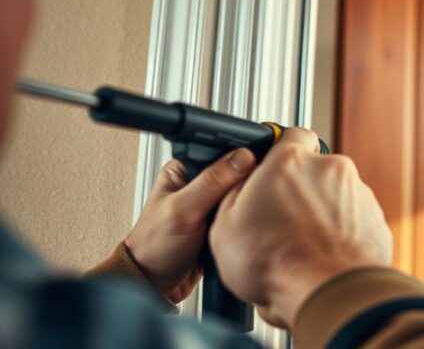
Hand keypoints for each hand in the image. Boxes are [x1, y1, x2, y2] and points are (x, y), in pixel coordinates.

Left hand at [124, 150, 255, 302]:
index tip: (254, 173)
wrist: (155, 285)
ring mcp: (211, 204)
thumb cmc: (153, 248)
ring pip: (242, 196)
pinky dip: (245, 222)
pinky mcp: (220, 222)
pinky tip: (244, 227)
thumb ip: (212, 182)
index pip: (223, 154)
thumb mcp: (182, 210)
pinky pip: (242, 215)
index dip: (242, 161)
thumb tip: (242, 157)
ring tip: (240, 218)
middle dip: (244, 188)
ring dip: (245, 207)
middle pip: (237, 175)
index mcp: (185, 169)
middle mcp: (199, 184)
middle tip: (240, 204)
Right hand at [210, 128, 392, 328]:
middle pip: (313, 170)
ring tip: (302, 246)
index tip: (274, 170)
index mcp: (290, 162)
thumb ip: (236, 192)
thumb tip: (245, 184)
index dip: (281, 153)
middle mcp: (330, 169)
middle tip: (282, 222)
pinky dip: (341, 231)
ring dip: (320, 213)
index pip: (291, 135)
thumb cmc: (277, 264)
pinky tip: (323, 255)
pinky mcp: (375, 217)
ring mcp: (357, 192)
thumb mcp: (225, 226)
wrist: (328, 293)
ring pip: (334, 196)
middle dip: (299, 191)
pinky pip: (353, 218)